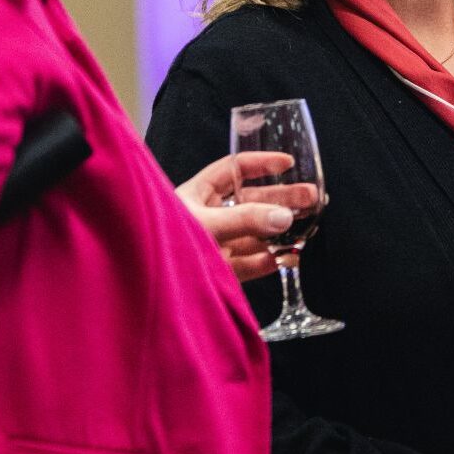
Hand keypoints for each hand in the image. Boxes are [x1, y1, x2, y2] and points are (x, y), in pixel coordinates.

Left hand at [176, 151, 315, 281]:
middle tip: (312, 197)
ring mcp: (215, 244)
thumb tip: (286, 216)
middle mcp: (208, 216)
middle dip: (283, 198)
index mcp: (197, 194)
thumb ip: (246, 220)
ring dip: (282, 229)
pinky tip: (288, 256)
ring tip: (309, 226)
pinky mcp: (218, 272)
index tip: (288, 164)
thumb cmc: (162, 245)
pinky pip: (249, 263)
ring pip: (255, 232)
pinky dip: (271, 260)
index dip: (261, 164)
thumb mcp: (207, 225)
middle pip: (252, 200)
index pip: (233, 168)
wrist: (140, 290)